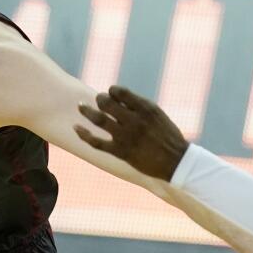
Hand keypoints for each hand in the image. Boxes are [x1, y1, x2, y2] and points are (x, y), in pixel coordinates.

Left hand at [75, 85, 189, 180]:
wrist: (176, 161)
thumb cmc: (167, 136)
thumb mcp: (157, 115)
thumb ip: (139, 105)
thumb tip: (118, 97)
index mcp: (145, 108)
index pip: (119, 92)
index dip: (112, 91)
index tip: (111, 94)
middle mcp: (134, 120)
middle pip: (106, 103)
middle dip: (99, 99)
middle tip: (98, 100)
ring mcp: (126, 136)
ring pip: (99, 119)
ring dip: (87, 111)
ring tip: (80, 106)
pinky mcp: (120, 152)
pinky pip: (96, 142)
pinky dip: (84, 134)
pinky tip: (76, 128)